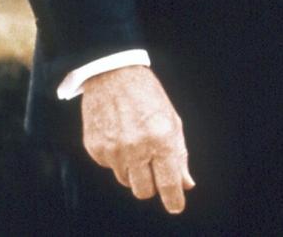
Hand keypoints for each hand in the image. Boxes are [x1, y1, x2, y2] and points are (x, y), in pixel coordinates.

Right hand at [81, 65, 194, 212]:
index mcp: (161, 138)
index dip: (173, 199)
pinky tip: (120, 135)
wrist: (114, 76)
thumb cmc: (148, 97)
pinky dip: (117, 158)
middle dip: (151, 185)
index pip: (167, 182)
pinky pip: (110, 167)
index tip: (177, 207)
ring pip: (126, 180)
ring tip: (136, 142)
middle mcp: (136, 148)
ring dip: (134, 169)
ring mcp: (113, 151)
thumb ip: (179, 154)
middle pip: (144, 190)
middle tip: (154, 169)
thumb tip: (186, 183)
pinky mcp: (95, 150)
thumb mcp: (172, 120)